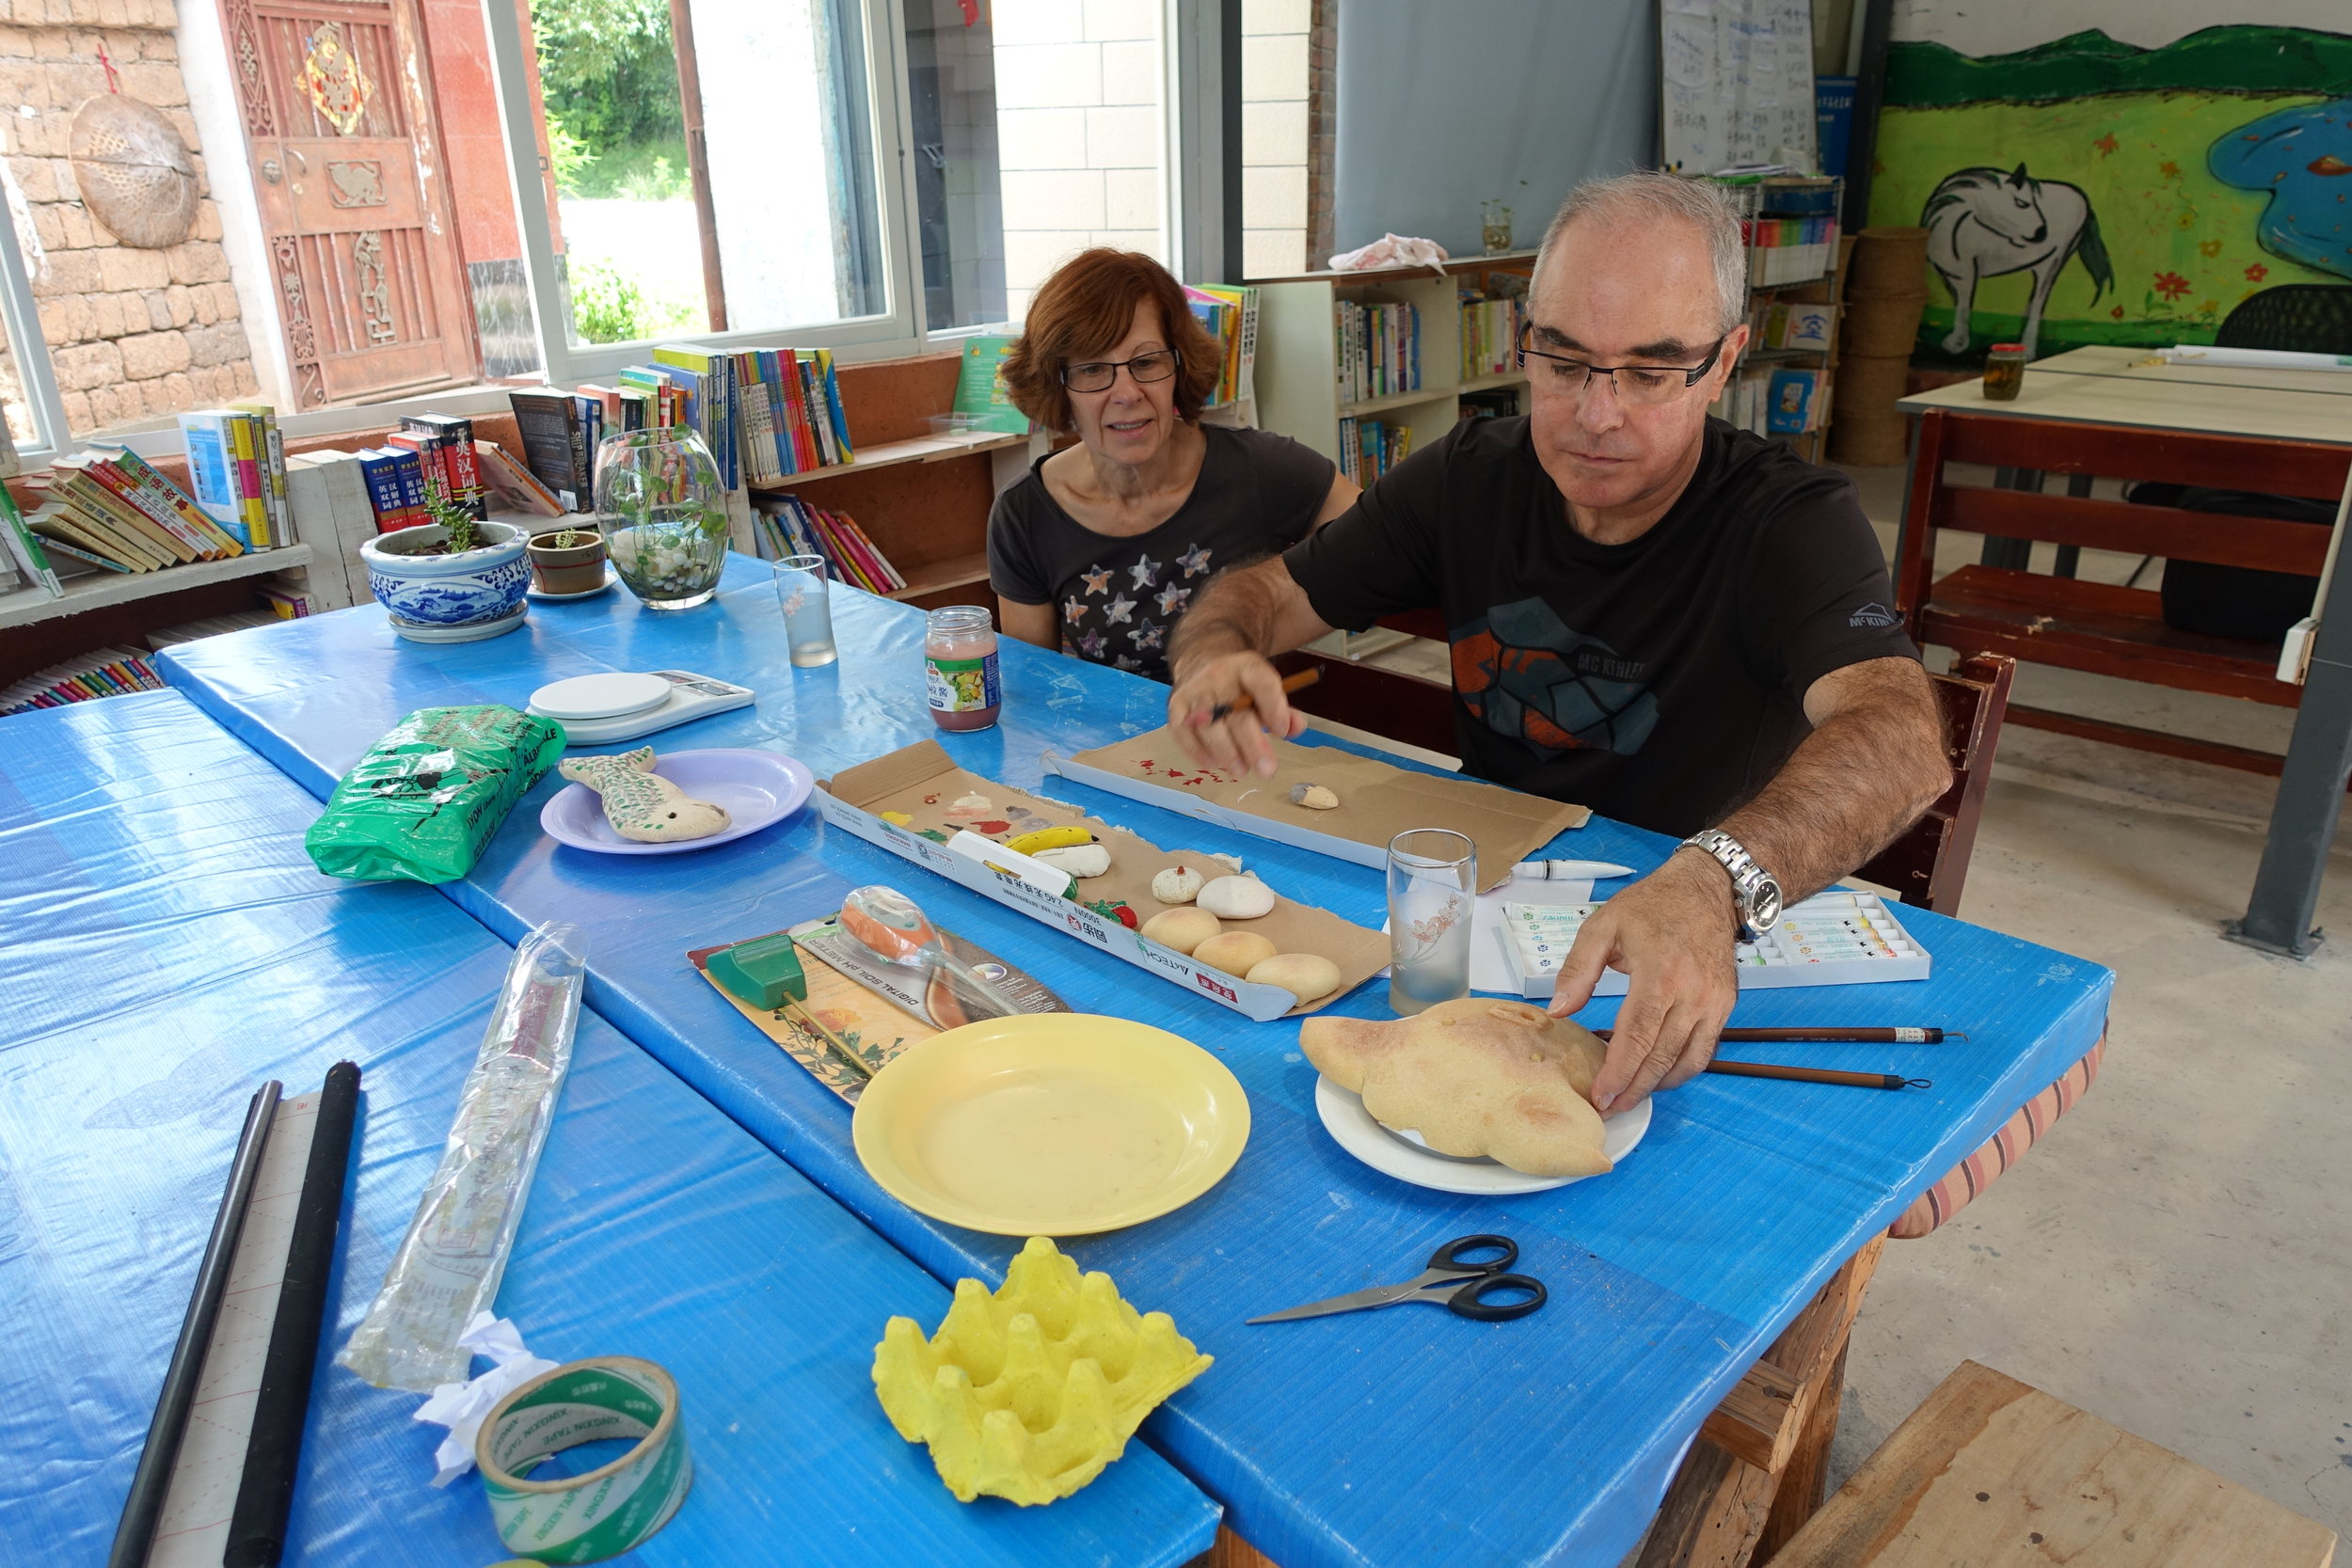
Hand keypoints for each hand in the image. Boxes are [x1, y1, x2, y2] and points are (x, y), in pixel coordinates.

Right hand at [1165, 651, 1305, 775]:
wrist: (1201, 660)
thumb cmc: (1239, 685)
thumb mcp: (1264, 689)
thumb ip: (1282, 710)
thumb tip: (1295, 728)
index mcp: (1246, 667)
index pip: (1261, 683)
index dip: (1273, 707)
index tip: (1282, 733)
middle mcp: (1218, 675)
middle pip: (1235, 712)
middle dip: (1252, 744)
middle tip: (1266, 770)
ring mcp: (1194, 690)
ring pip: (1208, 724)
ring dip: (1225, 752)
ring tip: (1240, 771)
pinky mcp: (1175, 705)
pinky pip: (1182, 731)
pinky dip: (1196, 750)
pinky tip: (1212, 763)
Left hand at [1547, 850, 1738, 1112]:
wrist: (1706, 890)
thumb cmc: (1651, 906)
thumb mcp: (1603, 926)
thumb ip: (1578, 969)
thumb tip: (1559, 1011)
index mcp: (1660, 974)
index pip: (1638, 1036)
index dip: (1618, 1072)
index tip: (1599, 1097)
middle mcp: (1693, 995)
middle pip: (1661, 1057)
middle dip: (1633, 1089)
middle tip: (1607, 1109)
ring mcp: (1714, 1003)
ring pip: (1686, 1061)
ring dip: (1656, 1086)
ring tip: (1627, 1098)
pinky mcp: (1725, 1007)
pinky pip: (1704, 1052)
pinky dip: (1681, 1071)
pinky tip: (1656, 1076)